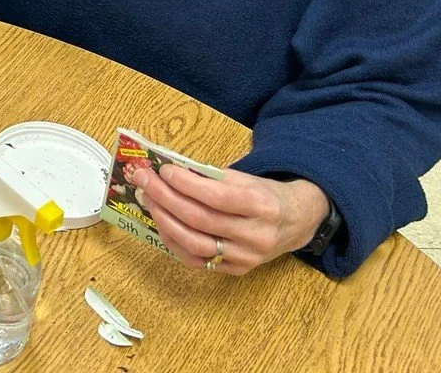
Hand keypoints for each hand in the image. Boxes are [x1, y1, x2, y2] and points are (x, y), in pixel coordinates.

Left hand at [128, 165, 329, 275]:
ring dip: (166, 221)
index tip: (163, 170)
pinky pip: (198, 262)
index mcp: (262, 206)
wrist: (295, 222)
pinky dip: (175, 243)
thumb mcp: (245, 178)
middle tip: (145, 181)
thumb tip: (169, 170)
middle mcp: (257, 235)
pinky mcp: (238, 271)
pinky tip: (162, 225)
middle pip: (202, 220)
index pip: (217, 197)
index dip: (186, 184)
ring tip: (149, 201)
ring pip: (197, 244)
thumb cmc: (264, 194)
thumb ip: (210, 177)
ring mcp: (247, 257)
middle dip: (166, 198)